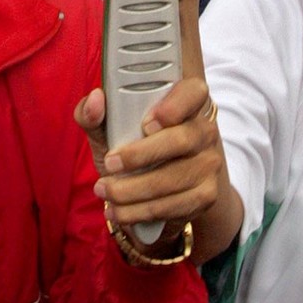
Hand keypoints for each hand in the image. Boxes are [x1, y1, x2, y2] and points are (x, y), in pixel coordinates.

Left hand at [74, 76, 222, 253]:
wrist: (152, 187)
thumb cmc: (129, 144)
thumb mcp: (107, 128)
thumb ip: (93, 112)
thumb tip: (95, 101)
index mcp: (185, 100)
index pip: (193, 91)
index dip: (175, 105)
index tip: (146, 123)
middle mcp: (203, 129)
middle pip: (183, 140)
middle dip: (141, 155)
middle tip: (109, 164)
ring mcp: (209, 163)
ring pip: (176, 178)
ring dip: (135, 190)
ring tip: (105, 191)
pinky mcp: (206, 194)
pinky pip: (177, 206)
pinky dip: (143, 211)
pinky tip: (120, 211)